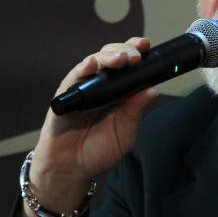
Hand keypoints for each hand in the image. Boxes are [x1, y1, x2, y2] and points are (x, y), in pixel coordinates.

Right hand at [43, 36, 158, 183]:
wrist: (70, 169)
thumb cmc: (97, 152)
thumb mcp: (124, 134)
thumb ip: (135, 112)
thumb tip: (152, 90)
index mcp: (118, 92)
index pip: (129, 66)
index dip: (137, 52)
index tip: (147, 46)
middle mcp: (101, 86)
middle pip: (112, 57)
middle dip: (125, 51)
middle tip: (136, 56)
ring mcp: (83, 88)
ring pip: (95, 62)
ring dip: (108, 57)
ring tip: (121, 58)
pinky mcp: (66, 96)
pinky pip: (73, 78)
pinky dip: (83, 69)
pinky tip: (91, 65)